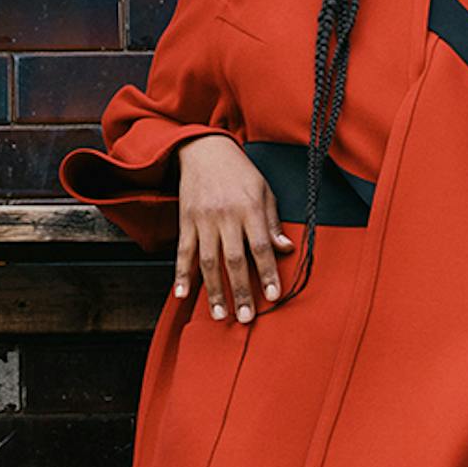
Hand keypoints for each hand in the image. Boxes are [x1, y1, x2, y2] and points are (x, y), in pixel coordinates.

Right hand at [175, 132, 292, 324]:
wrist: (204, 149)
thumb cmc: (239, 172)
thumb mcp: (264, 190)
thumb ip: (273, 223)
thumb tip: (286, 249)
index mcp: (250, 208)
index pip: (261, 246)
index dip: (268, 273)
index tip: (273, 296)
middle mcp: (225, 216)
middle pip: (234, 259)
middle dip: (241, 291)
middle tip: (245, 317)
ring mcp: (203, 219)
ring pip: (208, 261)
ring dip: (213, 290)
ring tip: (219, 314)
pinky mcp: (185, 221)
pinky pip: (183, 252)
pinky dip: (181, 274)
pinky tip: (182, 294)